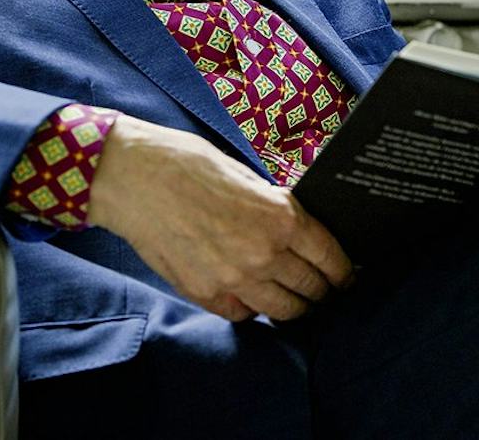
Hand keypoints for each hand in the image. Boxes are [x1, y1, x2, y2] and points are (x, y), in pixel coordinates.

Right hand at [86, 115, 354, 321]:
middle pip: (311, 290)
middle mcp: (265, 254)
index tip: (345, 276)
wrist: (133, 177)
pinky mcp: (205, 293)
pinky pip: (243, 313)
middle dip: (320, 290)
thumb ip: (275, 207)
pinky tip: (247, 292)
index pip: (332, 259)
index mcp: (282, 217)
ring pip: (283, 310)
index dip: (343, 271)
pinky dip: (250, 306)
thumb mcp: (247, 175)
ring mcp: (235, 279)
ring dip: (291, 305)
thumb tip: (297, 230)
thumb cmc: (187, 163)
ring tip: (289, 296)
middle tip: (321, 288)